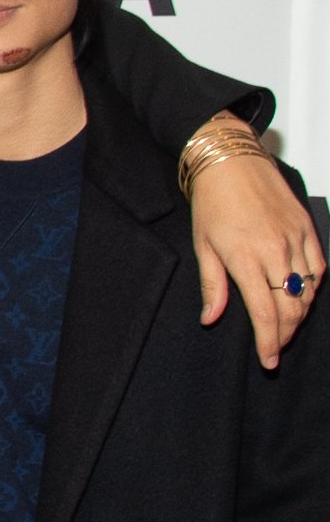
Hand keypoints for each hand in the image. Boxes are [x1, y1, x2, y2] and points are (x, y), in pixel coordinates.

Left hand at [188, 148, 323, 369]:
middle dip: (285, 333)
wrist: (232, 162)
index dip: (269, 342)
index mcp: (245, 259)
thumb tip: (211, 319)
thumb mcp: (203, 247)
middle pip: (291, 307)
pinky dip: (312, 286)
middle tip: (276, 346)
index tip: (268, 360)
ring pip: (307, 290)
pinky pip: (319, 266)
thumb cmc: (212, 203)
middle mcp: (275, 251)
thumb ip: (212, 286)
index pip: (264, 313)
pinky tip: (301, 296)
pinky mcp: (307, 227)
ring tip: (287, 326)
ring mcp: (295, 238)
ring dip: (300, 313)